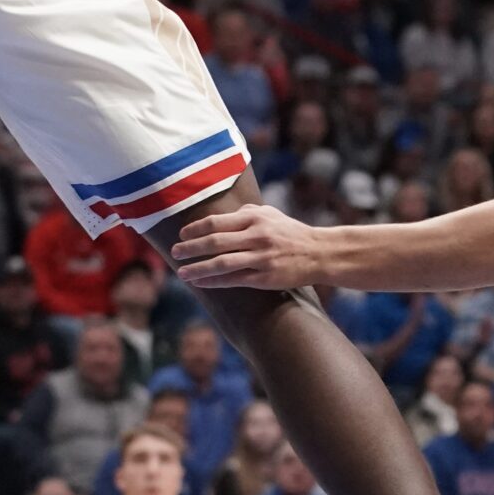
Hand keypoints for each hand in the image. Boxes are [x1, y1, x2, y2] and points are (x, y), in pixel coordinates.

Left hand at [169, 204, 323, 288]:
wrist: (319, 253)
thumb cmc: (291, 232)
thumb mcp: (270, 214)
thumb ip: (246, 212)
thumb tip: (223, 214)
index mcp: (254, 218)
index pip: (217, 222)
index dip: (196, 229)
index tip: (181, 235)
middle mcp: (256, 236)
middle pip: (215, 242)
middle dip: (190, 248)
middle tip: (174, 252)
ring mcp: (261, 257)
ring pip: (222, 263)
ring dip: (198, 268)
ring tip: (182, 273)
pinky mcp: (266, 277)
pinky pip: (235, 280)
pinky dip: (215, 281)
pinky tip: (202, 282)